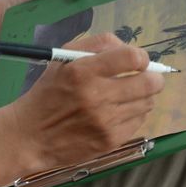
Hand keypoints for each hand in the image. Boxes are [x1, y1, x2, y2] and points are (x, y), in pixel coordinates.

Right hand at [9, 33, 164, 171]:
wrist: (31, 135)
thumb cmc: (49, 92)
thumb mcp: (64, 58)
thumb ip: (98, 45)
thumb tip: (130, 49)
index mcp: (83, 71)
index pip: (132, 58)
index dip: (141, 57)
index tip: (138, 61)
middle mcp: (96, 96)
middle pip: (148, 82)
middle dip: (154, 77)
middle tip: (148, 77)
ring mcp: (105, 122)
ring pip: (147, 103)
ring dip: (144, 96)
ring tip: (130, 95)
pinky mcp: (110, 141)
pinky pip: (139, 122)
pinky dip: (135, 114)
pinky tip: (120, 112)